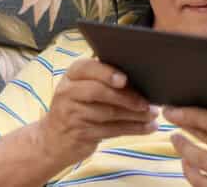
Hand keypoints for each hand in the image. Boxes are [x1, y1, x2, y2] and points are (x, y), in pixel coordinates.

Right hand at [35, 58, 157, 166]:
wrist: (54, 139)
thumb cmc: (77, 107)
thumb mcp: (81, 88)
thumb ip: (101, 80)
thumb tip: (139, 77)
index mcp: (71, 75)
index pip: (86, 68)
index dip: (106, 73)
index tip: (124, 79)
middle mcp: (67, 92)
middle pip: (99, 92)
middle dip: (126, 97)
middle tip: (147, 102)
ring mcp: (73, 114)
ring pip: (108, 113)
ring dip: (134, 115)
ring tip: (152, 114)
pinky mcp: (81, 134)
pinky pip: (111, 130)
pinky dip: (132, 129)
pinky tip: (147, 127)